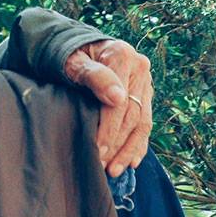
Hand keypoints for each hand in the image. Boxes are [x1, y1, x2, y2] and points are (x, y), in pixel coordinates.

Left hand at [64, 38, 151, 176]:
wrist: (78, 46)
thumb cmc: (69, 55)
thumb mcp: (73, 61)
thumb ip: (93, 76)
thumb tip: (117, 98)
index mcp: (122, 55)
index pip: (119, 102)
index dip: (109, 129)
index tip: (97, 150)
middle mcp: (139, 68)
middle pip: (132, 115)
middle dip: (117, 144)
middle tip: (103, 166)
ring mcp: (144, 81)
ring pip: (142, 122)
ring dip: (129, 150)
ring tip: (115, 170)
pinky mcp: (144, 93)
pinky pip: (146, 122)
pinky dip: (139, 144)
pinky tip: (131, 162)